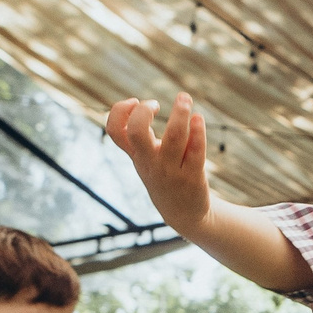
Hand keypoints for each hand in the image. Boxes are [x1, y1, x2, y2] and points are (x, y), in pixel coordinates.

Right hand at [105, 95, 210, 235]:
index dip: (120, 110)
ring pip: (174, 138)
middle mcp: (151, 162)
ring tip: (184, 98)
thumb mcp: (145, 158)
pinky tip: (198, 118)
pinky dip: (197, 132)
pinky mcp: (194, 176)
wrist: (184, 214)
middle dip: (144, 111)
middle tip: (156, 103)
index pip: (114, 131)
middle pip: (137, 133)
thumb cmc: (163, 177)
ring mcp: (172, 170)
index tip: (135, 101)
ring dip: (180, 114)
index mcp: (137, 155)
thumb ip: (140, 137)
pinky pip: (196, 152)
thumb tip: (140, 105)